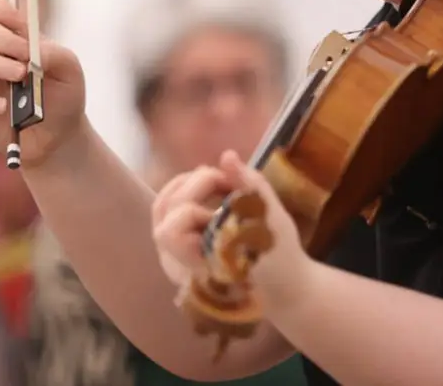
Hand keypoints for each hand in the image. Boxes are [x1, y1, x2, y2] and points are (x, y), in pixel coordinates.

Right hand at [0, 0, 87, 167]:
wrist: (61, 135)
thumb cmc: (64, 94)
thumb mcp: (70, 68)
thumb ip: (53, 52)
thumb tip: (31, 48)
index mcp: (13, 34)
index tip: (16, 20)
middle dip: (1, 38)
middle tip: (25, 55)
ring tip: (21, 76)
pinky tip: (7, 106)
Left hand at [152, 150, 312, 314]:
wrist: (281, 286)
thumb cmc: (280, 256)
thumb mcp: (273, 220)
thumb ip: (250, 186)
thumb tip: (227, 156)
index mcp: (200, 268)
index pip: (173, 229)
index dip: (196, 201)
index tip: (229, 189)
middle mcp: (178, 268)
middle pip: (164, 213)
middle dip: (193, 185)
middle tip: (225, 180)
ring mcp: (172, 260)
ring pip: (161, 211)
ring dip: (185, 186)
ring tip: (215, 180)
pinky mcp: (175, 251)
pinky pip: (165, 215)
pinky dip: (183, 194)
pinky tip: (207, 188)